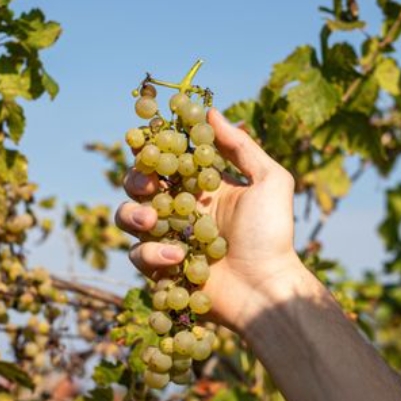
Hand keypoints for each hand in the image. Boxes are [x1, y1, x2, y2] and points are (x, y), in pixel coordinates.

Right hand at [114, 108, 305, 332]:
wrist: (266, 288)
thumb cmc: (272, 235)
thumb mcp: (270, 181)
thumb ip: (241, 147)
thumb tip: (210, 112)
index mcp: (203, 184)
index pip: (169, 156)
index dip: (153, 145)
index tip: (142, 136)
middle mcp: (181, 207)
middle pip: (139, 183)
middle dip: (136, 178)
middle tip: (148, 184)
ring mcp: (168, 237)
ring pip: (128, 217)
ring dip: (134, 214)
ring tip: (152, 221)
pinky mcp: (161, 268)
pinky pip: (138, 255)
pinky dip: (152, 253)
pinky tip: (177, 256)